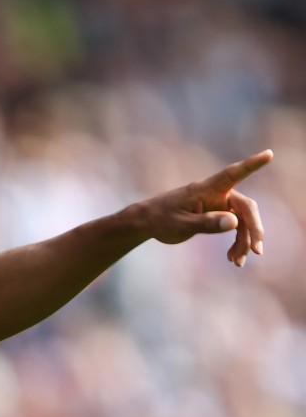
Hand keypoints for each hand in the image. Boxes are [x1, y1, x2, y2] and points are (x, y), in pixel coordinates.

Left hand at [141, 149, 272, 266]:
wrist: (148, 222)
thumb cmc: (161, 219)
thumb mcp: (181, 225)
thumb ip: (207, 223)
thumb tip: (235, 223)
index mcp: (206, 189)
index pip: (232, 174)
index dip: (252, 164)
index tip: (268, 154)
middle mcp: (217, 194)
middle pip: (246, 209)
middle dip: (253, 229)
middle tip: (257, 251)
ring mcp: (219, 204)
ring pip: (242, 222)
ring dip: (244, 242)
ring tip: (237, 263)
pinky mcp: (218, 215)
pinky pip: (235, 228)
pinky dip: (236, 243)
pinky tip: (232, 258)